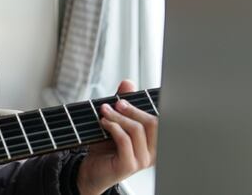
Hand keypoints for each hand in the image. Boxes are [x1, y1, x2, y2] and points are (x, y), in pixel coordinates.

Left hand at [76, 80, 157, 194]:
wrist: (90, 169)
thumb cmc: (105, 147)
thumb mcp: (115, 122)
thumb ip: (123, 104)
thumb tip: (128, 83)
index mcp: (154, 141)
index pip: (160, 119)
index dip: (149, 105)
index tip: (132, 95)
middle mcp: (153, 151)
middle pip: (152, 122)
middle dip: (132, 109)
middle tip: (116, 103)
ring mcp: (143, 160)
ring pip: (137, 130)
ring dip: (118, 117)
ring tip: (104, 111)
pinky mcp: (129, 165)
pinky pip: (125, 140)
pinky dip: (113, 127)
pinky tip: (104, 123)